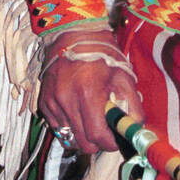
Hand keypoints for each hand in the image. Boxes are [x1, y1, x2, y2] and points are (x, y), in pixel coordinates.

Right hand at [38, 25, 143, 153]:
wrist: (73, 35)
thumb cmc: (102, 54)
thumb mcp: (123, 75)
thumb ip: (132, 104)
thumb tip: (135, 128)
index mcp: (88, 92)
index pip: (97, 136)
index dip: (110, 143)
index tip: (117, 140)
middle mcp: (66, 100)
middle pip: (83, 143)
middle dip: (98, 142)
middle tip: (106, 131)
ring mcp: (53, 102)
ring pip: (70, 138)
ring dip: (83, 135)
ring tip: (93, 120)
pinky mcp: (44, 103)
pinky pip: (58, 129)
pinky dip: (70, 127)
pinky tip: (79, 113)